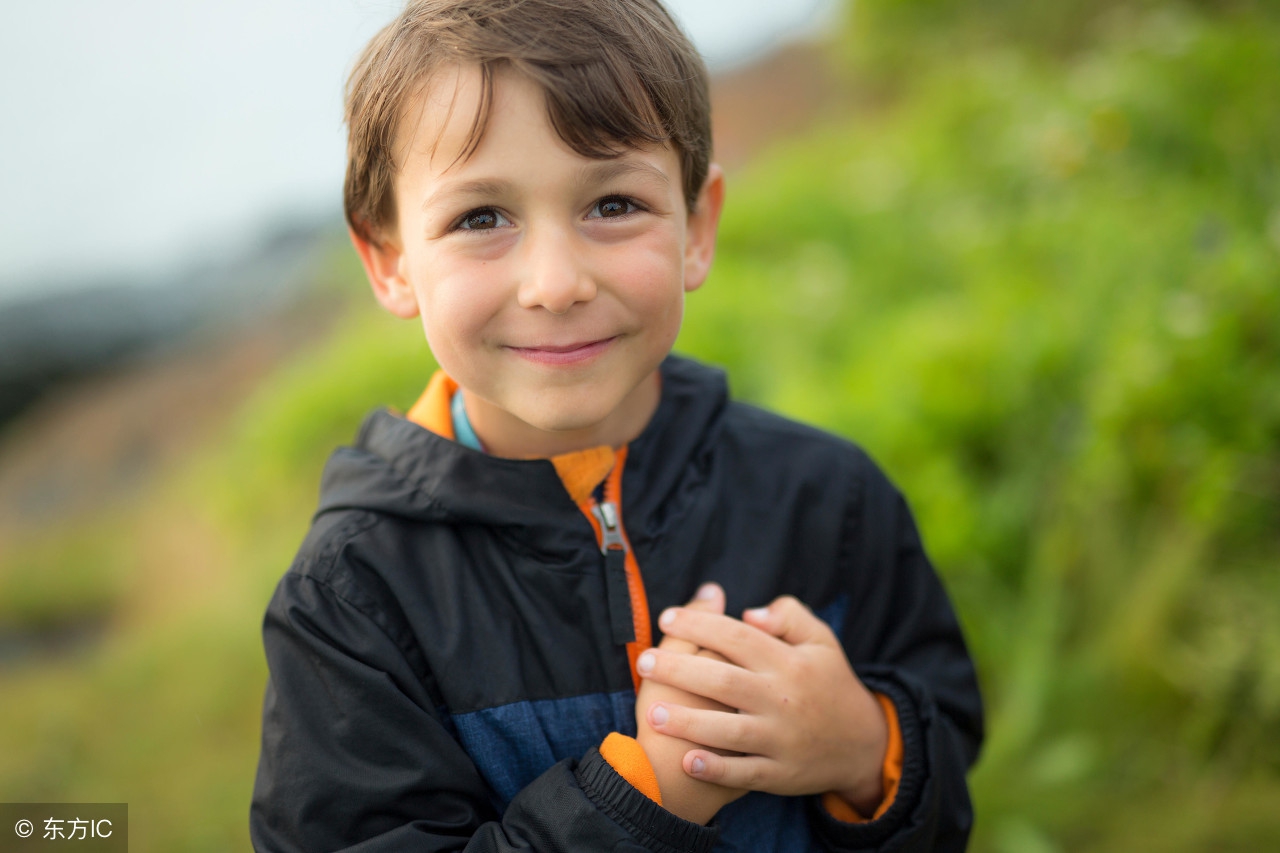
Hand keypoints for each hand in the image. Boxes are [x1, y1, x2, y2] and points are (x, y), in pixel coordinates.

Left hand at [637, 595, 889, 815]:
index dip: (699, 625)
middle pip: (722, 681)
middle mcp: (783, 700)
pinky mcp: (779, 774)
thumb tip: (748, 613)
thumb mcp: (822, 640)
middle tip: (644, 661)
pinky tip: (687, 760)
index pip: (736, 637)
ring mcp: (781, 740)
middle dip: (678, 671)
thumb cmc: (830, 683)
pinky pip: (743, 773)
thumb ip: (788, 616)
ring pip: (728, 731)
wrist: (863, 744)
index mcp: (789, 663)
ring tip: (652, 713)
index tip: (666, 617)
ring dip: (688, 723)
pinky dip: (715, 770)